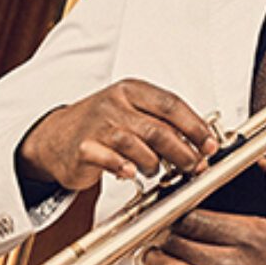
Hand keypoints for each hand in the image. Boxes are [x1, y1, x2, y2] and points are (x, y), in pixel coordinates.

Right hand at [17, 79, 218, 191]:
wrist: (55, 137)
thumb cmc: (101, 126)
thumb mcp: (132, 114)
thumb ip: (163, 125)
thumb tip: (201, 145)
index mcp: (132, 90)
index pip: (172, 105)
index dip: (195, 127)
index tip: (210, 145)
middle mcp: (115, 103)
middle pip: (159, 129)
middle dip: (183, 152)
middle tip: (193, 166)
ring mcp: (97, 125)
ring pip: (137, 144)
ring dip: (155, 163)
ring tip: (156, 170)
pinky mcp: (83, 147)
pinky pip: (108, 158)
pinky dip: (124, 167)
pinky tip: (132, 173)